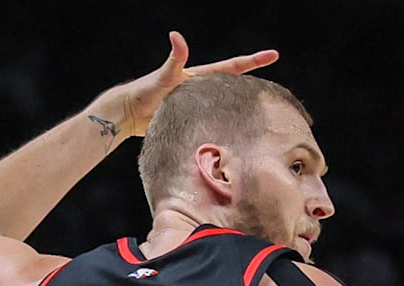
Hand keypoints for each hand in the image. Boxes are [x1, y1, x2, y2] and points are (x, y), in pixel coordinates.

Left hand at [111, 31, 278, 137]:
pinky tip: (234, 133)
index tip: (273, 54)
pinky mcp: (191, 119)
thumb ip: (174, 58)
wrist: (129, 114)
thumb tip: (176, 35)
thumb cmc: (145, 92)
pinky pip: (213, 121)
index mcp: (200, 77)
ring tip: (261, 112)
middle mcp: (201, 89)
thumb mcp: (163, 75)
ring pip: (224, 104)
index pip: (232, 67)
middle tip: (273, 88)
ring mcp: (197, 104)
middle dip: (253, 84)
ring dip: (241, 107)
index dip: (253, 61)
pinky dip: (224, 124)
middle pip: (233, 85)